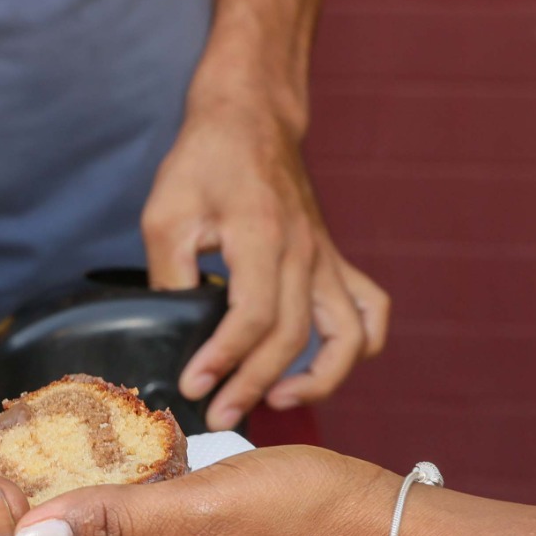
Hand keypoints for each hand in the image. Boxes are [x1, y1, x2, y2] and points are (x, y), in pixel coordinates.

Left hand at [144, 97, 390, 429]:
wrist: (250, 119)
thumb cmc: (205, 162)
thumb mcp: (165, 214)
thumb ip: (169, 276)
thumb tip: (172, 336)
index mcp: (261, 234)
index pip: (252, 315)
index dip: (223, 358)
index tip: (193, 385)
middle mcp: (304, 251)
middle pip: (292, 336)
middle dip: (253, 385)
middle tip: (216, 415)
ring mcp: (326, 258)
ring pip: (348, 336)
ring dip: (320, 379)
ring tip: (277, 401)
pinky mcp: (333, 262)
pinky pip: (369, 311)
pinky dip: (359, 348)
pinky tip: (323, 368)